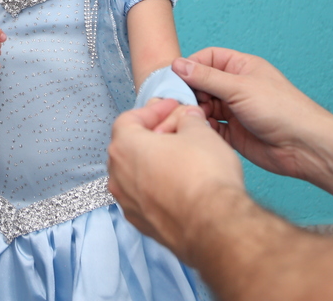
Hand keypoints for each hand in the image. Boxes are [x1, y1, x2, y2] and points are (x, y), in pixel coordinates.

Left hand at [107, 99, 242, 261]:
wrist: (214, 225)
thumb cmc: (203, 176)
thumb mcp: (200, 132)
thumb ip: (189, 119)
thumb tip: (188, 118)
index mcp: (124, 147)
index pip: (130, 119)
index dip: (154, 109)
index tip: (173, 106)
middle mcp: (118, 176)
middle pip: (130, 146)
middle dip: (154, 134)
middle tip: (177, 127)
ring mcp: (128, 203)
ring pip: (136, 173)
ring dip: (155, 161)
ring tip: (181, 155)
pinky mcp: (143, 224)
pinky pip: (145, 197)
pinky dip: (158, 186)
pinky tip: (180, 183)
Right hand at [174, 47, 332, 180]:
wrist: (304, 146)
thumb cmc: (282, 110)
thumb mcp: (239, 87)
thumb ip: (207, 77)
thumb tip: (178, 64)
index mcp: (242, 68)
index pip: (208, 58)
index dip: (191, 66)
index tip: (175, 77)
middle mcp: (237, 88)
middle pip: (202, 84)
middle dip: (191, 92)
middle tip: (182, 101)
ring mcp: (235, 111)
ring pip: (205, 106)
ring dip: (197, 111)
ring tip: (193, 117)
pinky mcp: (234, 134)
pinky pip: (211, 128)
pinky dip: (204, 128)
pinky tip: (203, 131)